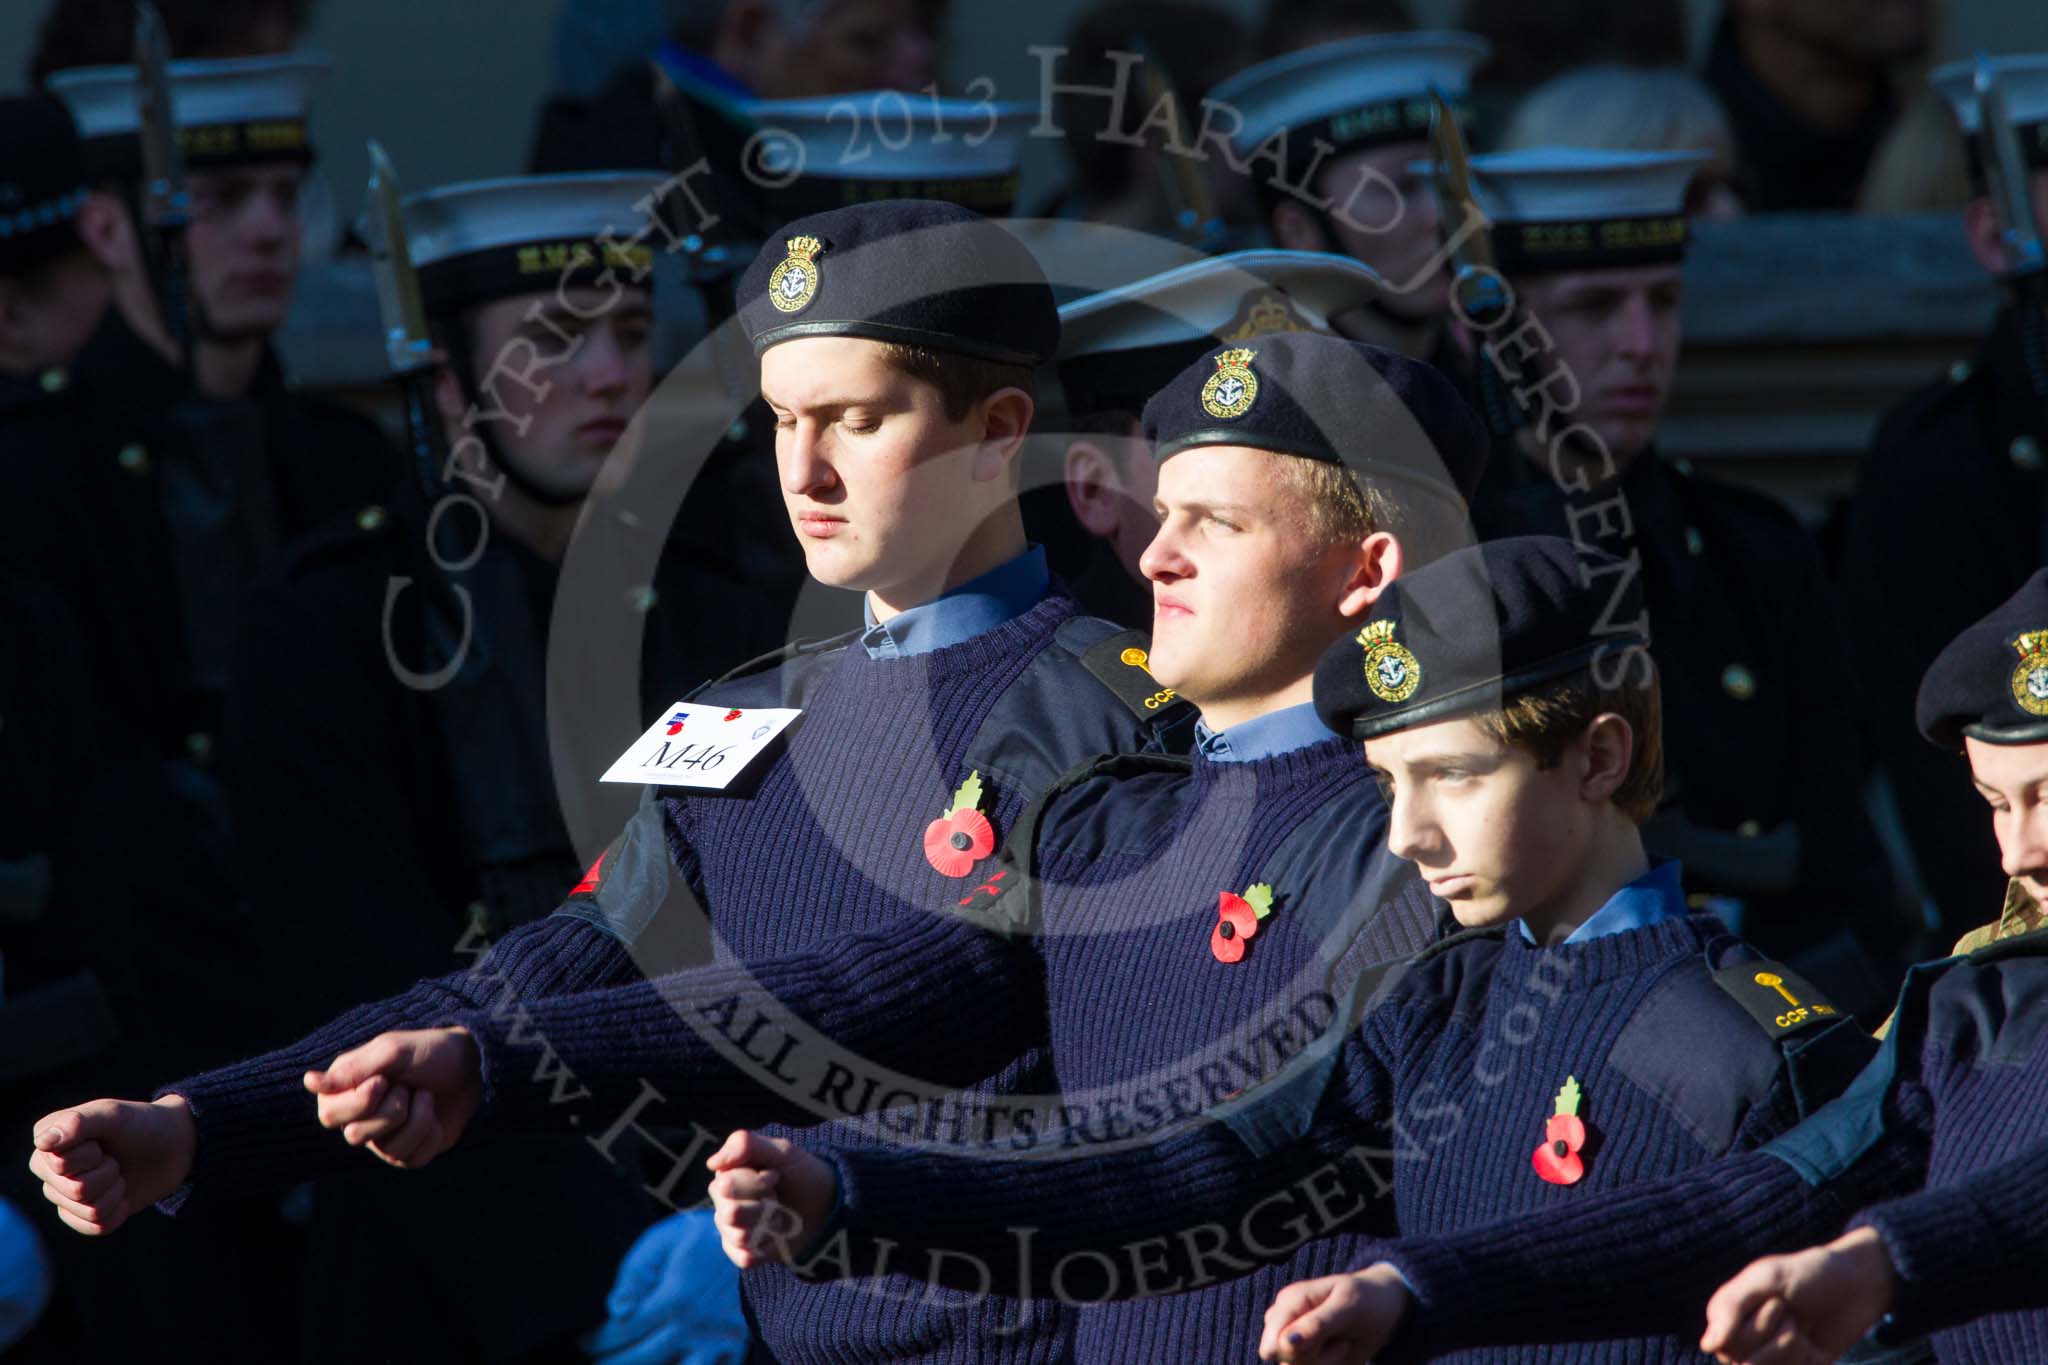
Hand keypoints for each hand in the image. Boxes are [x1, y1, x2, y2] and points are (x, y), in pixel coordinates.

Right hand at [26, 1095, 195, 1235]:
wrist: (171, 1145)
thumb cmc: (140, 1124)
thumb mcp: (114, 1115)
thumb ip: (78, 1122)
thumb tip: (43, 1142)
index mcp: (46, 1139)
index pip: (59, 1165)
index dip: (91, 1155)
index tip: (102, 1141)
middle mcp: (47, 1168)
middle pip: (75, 1191)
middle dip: (107, 1174)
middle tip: (116, 1158)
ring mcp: (62, 1193)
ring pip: (89, 1211)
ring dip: (115, 1191)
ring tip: (119, 1172)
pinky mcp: (80, 1215)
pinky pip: (97, 1227)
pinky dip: (118, 1211)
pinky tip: (122, 1195)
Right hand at [303, 1027, 480, 1168]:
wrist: (473, 1066)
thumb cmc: (429, 1052)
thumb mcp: (393, 1051)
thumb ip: (354, 1068)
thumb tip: (309, 1082)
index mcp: (345, 1090)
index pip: (328, 1115)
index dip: (360, 1101)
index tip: (384, 1079)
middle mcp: (359, 1118)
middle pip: (354, 1136)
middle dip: (391, 1110)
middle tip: (408, 1087)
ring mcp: (384, 1139)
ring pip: (388, 1150)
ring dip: (417, 1118)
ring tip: (425, 1096)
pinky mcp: (410, 1152)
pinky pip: (411, 1159)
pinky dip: (431, 1134)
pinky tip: (436, 1117)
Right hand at [704, 1130, 837, 1268]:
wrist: (825, 1206)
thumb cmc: (801, 1175)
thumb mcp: (782, 1151)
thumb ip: (746, 1145)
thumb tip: (712, 1163)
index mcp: (726, 1174)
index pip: (726, 1186)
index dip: (758, 1183)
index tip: (776, 1175)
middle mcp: (722, 1202)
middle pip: (730, 1214)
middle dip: (764, 1205)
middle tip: (777, 1197)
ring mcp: (730, 1230)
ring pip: (739, 1236)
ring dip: (769, 1225)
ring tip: (779, 1215)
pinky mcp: (741, 1252)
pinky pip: (745, 1257)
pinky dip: (767, 1247)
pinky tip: (775, 1236)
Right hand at [1260, 1263, 1412, 1362]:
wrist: (1382, 1309)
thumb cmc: (1365, 1300)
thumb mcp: (1348, 1307)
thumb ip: (1317, 1324)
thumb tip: (1285, 1342)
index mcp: (1289, 1302)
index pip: (1273, 1345)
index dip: (1298, 1351)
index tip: (1325, 1335)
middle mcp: (1285, 1323)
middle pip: (1286, 1363)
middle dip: (1318, 1358)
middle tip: (1339, 1336)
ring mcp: (1294, 1343)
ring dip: (1328, 1362)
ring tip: (1342, 1339)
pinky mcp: (1306, 1358)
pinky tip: (1341, 1349)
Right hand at [1700, 1226, 1897, 1364]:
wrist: (1858, 1286)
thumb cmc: (1810, 1273)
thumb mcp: (1767, 1277)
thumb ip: (1731, 1307)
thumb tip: (1707, 1346)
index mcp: (1728, 1313)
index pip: (1724, 1343)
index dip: (1753, 1327)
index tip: (1777, 1301)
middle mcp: (1742, 1337)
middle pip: (1742, 1360)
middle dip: (1774, 1334)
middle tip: (1791, 1311)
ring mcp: (1769, 1355)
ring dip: (1791, 1348)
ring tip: (1801, 1327)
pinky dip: (1803, 1361)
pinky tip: (1811, 1345)